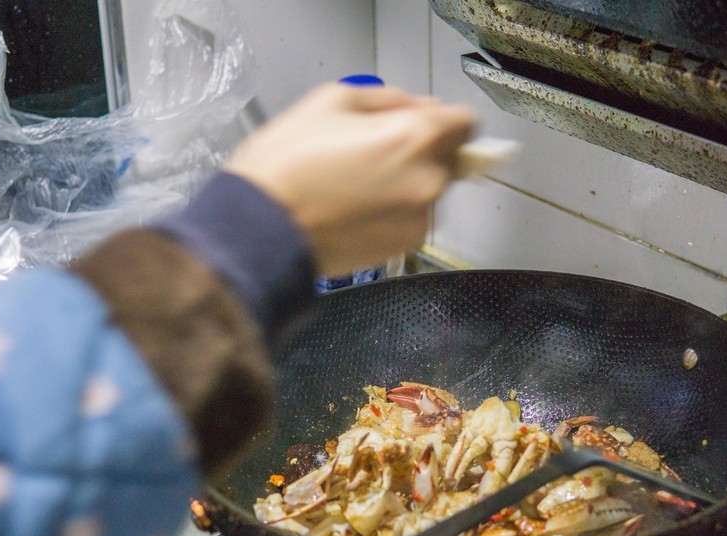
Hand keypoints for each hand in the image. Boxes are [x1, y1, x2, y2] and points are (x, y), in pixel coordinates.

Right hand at [226, 83, 476, 276]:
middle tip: (374, 151)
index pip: (465, 122)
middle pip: (449, 157)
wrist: (261, 230)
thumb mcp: (329, 101)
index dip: (442, 118)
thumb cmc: (285, 170)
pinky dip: (393, 211)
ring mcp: (417, 218)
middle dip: (421, 150)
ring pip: (429, 189)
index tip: (426, 123)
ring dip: (406, 183)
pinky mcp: (403, 246)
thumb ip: (387, 98)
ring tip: (356, 183)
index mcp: (414, 137)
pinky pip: (412, 218)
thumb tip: (414, 106)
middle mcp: (426, 180)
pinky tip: (356, 207)